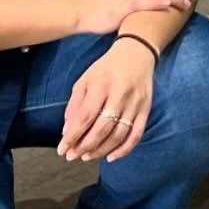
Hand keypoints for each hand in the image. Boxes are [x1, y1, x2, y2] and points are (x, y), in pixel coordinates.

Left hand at [58, 38, 154, 163]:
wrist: (138, 52)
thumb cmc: (107, 68)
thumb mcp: (85, 79)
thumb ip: (75, 105)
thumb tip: (68, 132)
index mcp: (102, 84)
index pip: (86, 117)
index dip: (73, 137)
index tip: (62, 150)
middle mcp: (120, 93)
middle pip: (102, 128)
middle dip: (84, 147)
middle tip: (72, 156)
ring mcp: (135, 102)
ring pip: (118, 134)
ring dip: (101, 150)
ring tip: (87, 156)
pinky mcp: (146, 108)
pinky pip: (136, 134)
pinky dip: (124, 149)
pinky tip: (111, 157)